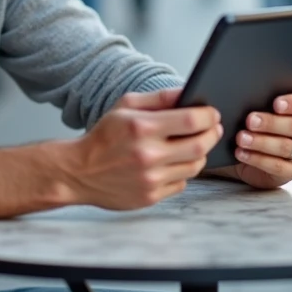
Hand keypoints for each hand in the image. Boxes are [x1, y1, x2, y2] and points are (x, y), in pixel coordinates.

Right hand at [60, 89, 222, 209]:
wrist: (78, 172)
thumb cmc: (103, 136)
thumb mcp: (124, 106)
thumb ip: (158, 98)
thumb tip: (188, 94)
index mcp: (142, 127)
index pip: (191, 120)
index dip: (208, 116)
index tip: (213, 113)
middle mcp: (148, 155)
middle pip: (199, 146)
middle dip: (212, 135)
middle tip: (213, 128)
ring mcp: (150, 179)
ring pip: (194, 166)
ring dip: (199, 154)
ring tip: (192, 145)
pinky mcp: (150, 197)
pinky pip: (181, 183)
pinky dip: (181, 172)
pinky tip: (171, 164)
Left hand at [202, 92, 291, 189]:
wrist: (243, 153)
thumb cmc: (253, 125)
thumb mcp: (257, 109)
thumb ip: (259, 100)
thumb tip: (244, 92)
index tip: (276, 103)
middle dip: (271, 122)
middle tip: (250, 120)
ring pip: (285, 147)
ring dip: (261, 142)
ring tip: (241, 138)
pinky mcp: (289, 172)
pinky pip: (277, 167)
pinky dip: (257, 159)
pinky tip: (241, 153)